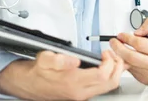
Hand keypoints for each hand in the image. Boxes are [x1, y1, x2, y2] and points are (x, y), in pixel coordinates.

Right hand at [0, 50, 124, 99]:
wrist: (30, 84)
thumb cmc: (39, 71)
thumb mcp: (45, 59)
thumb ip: (60, 59)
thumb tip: (75, 60)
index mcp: (73, 82)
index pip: (103, 75)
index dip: (109, 62)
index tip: (105, 53)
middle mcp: (81, 91)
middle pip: (111, 82)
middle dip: (117, 66)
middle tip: (112, 54)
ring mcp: (83, 94)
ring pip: (109, 86)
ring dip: (115, 71)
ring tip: (110, 58)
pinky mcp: (83, 94)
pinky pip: (103, 87)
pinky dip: (110, 75)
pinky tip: (106, 66)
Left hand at [109, 17, 147, 87]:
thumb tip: (137, 31)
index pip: (141, 44)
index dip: (128, 38)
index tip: (122, 34)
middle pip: (132, 57)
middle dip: (119, 48)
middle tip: (114, 41)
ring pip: (129, 65)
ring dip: (119, 55)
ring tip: (117, 47)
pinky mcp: (145, 81)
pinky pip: (131, 70)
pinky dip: (125, 62)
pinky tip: (125, 56)